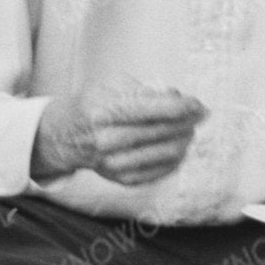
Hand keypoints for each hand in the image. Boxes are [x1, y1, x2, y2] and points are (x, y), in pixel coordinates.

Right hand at [38, 82, 204, 187]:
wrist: (65, 136)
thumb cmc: (92, 105)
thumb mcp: (112, 85)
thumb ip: (147, 90)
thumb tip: (180, 98)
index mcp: (104, 112)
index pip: (155, 110)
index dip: (184, 106)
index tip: (199, 104)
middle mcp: (108, 141)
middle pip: (165, 132)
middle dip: (189, 121)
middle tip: (199, 114)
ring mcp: (115, 163)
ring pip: (169, 153)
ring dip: (185, 138)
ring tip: (188, 128)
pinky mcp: (124, 179)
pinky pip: (163, 170)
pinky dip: (177, 156)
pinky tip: (176, 144)